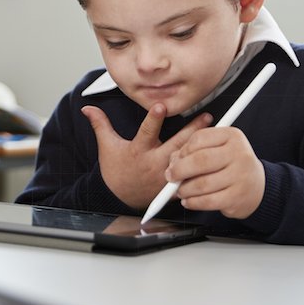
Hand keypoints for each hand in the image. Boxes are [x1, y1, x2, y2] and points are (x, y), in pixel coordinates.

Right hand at [81, 104, 211, 208]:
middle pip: (176, 144)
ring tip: (216, 132)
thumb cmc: (116, 170)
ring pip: (188, 159)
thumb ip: (100, 125)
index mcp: (139, 151)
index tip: (162, 106)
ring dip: (202, 145)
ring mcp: (166, 175)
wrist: (121, 198)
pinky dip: (204, 167)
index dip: (154, 119)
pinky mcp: (174, 185)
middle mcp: (155, 163)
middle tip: (207, 116)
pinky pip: (192, 176)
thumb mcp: (107, 147)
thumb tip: (87, 108)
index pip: (147, 132)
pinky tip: (216, 157)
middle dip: (192, 130)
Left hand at [166, 126, 265, 219]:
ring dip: (184, 189)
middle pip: (200, 160)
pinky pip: (207, 201)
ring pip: (201, 183)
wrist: (257, 187)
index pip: (199, 138)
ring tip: (181, 190)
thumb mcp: (218, 149)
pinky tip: (189, 200)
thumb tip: (173, 161)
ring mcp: (240, 176)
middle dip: (179, 170)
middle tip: (171, 176)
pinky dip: (193, 202)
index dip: (182, 150)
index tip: (176, 159)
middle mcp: (239, 153)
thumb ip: (195, 151)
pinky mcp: (237, 196)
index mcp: (232, 136)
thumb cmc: (232, 166)